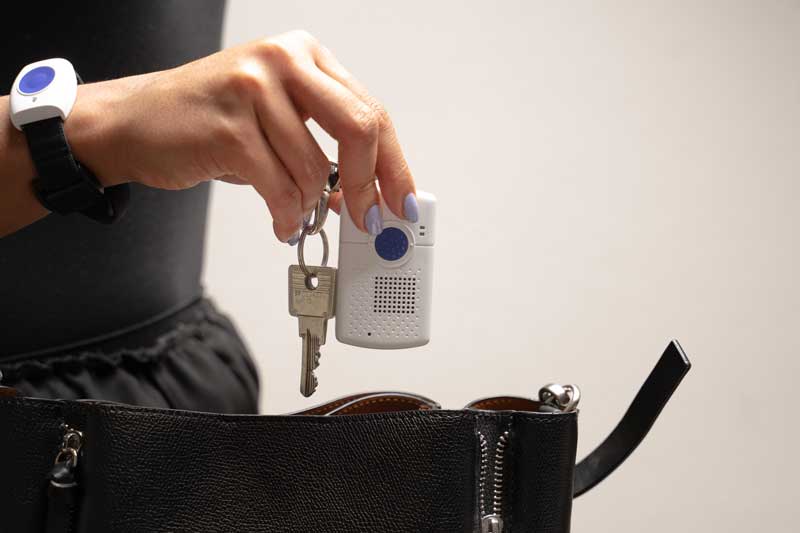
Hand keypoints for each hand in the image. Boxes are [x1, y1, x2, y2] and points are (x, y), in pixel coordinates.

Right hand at [67, 30, 417, 241]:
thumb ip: (322, 144)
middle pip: (360, 127)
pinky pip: (280, 187)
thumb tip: (364, 192)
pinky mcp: (230, 125)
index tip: (402, 201)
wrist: (135, 122)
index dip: (393, 164)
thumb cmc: (209, 121)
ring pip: (314, 168)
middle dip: (367, 186)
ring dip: (310, 206)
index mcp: (304, 56)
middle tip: (365, 219)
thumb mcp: (275, 118)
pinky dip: (287, 215)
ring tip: (296, 215)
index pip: (370, 111)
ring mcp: (254, 88)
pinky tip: (282, 221)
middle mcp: (283, 61)